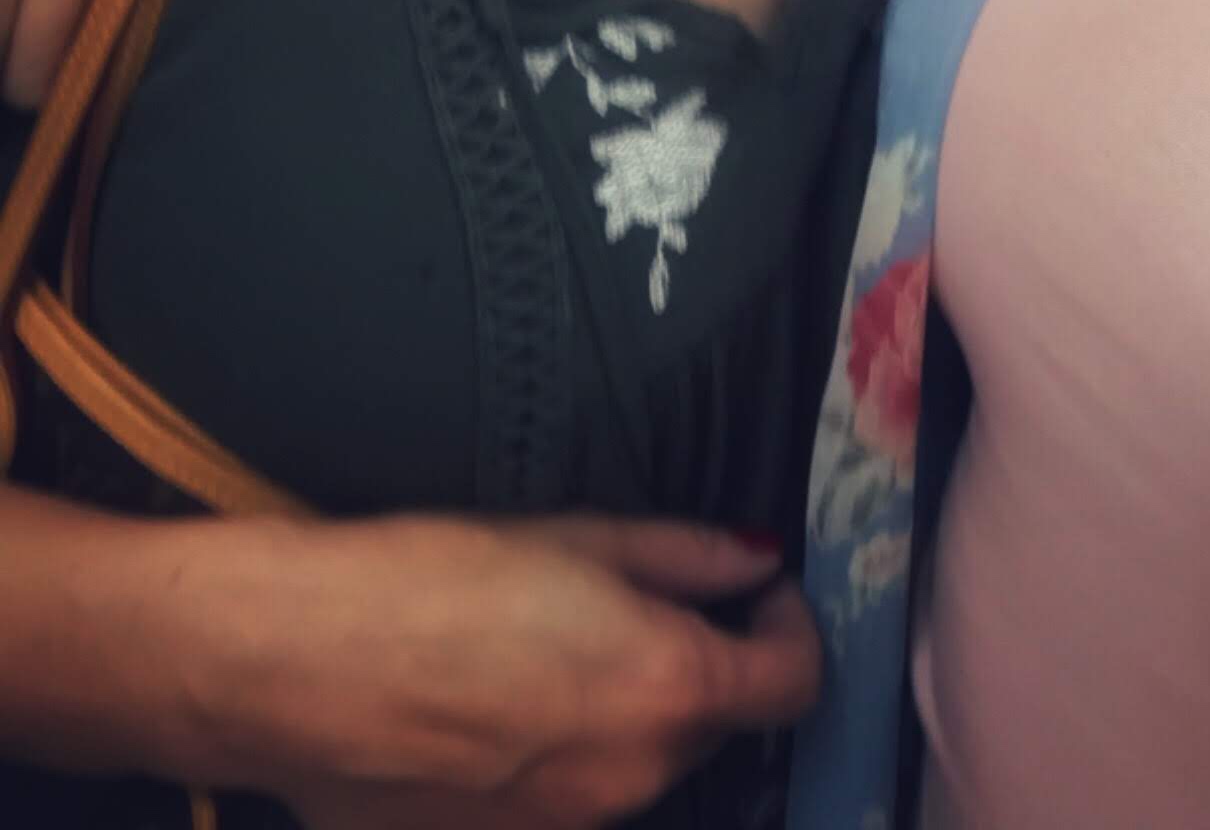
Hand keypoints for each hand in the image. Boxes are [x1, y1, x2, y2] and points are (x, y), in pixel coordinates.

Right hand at [182, 512, 818, 829]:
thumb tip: (753, 564)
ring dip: (629, 712)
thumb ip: (683, 556)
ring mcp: (567, 829)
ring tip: (552, 646)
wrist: (291, 667)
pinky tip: (497, 704)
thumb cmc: (433, 579)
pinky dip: (561, 755)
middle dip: (702, 665)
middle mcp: (633, 779)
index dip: (790, 627)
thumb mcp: (575, 536)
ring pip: (638, 766)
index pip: (790, 684)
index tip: (759, 589)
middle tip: (643, 600)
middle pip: (711, 726)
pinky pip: (566, 799)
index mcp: (668, 690)